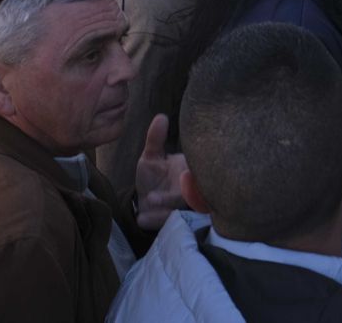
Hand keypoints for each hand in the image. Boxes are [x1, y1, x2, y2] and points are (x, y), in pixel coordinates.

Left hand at [133, 114, 187, 231]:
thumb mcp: (151, 157)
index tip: (182, 172)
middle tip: (154, 197)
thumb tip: (161, 117)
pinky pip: (164, 224)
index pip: (200, 177)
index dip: (194, 177)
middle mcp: (190, 195)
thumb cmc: (154, 176)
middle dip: (175, 197)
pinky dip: (154, 221)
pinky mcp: (166, 224)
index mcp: (190, 177)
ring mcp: (180, 211)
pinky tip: (142, 218)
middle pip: (192, 198)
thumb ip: (155, 139)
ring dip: (163, 212)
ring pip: (180, 213)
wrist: (146, 200)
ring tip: (147, 208)